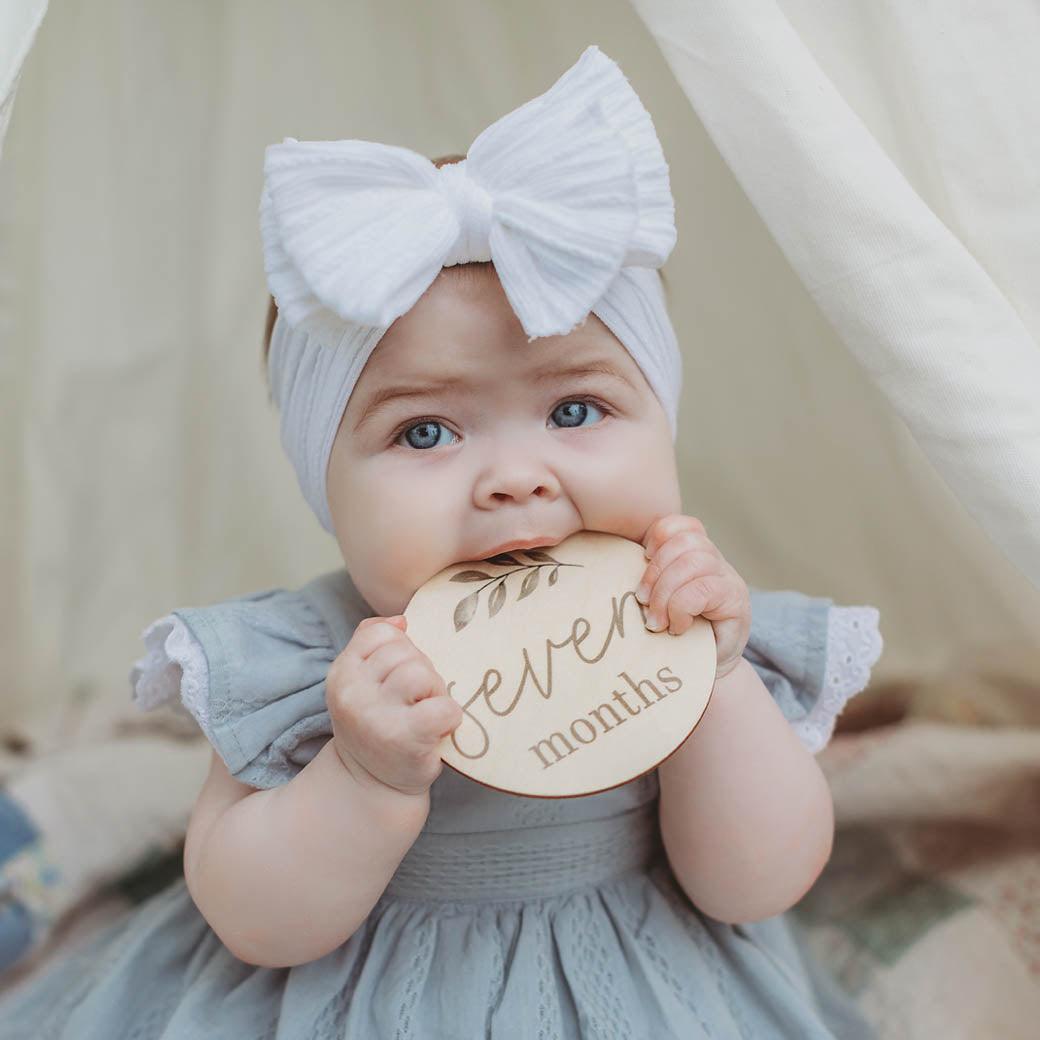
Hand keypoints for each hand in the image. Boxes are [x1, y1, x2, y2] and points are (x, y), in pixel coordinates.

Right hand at [325, 615, 464, 796]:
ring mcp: (376, 716)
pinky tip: (439, 729)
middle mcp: (352, 693)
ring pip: (423, 674)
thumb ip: (372, 643)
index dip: (401, 651)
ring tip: (427, 713)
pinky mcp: (404, 738)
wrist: (372, 785)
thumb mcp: (361, 682)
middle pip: (406, 653)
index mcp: (341, 673)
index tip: (398, 678)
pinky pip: (443, 706)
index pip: (381, 633)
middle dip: (422, 672)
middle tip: (416, 702)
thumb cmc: (376, 724)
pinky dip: (450, 716)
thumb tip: (401, 620)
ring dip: (436, 692)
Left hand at [636, 515, 750, 680]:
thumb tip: (611, 565)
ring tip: (656, 621)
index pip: (682, 525)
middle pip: (685, 541)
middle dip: (655, 572)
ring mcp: (729, 579)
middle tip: (641, 602)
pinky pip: (704, 589)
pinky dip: (681, 608)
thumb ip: (647, 580)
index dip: (658, 536)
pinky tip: (677, 627)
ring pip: (694, 562)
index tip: (642, 561)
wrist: (703, 673)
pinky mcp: (737, 601)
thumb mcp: (655, 602)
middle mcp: (716, 562)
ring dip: (666, 593)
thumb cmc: (673, 638)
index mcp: (695, 555)